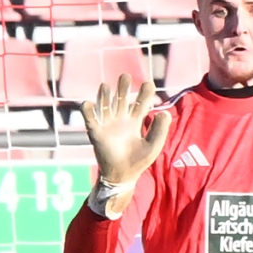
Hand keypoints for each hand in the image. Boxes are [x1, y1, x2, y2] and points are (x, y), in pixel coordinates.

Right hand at [79, 76, 171, 218]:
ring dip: (104, 95)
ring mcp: (108, 125)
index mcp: (135, 122)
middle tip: (125, 75)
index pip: (140, 103)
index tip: (149, 83)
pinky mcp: (96, 133)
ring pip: (105, 105)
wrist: (123, 176)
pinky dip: (87, 110)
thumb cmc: (138, 162)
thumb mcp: (153, 146)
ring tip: (105, 86)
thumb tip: (164, 111)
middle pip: (122, 99)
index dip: (145, 93)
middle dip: (123, 87)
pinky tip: (88, 103)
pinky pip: (90, 119)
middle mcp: (121, 120)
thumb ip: (160, 130)